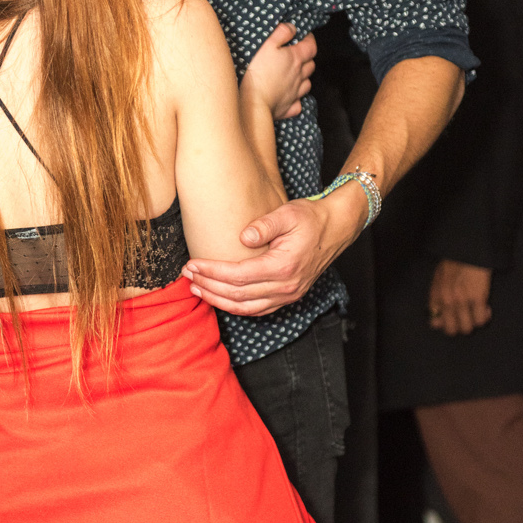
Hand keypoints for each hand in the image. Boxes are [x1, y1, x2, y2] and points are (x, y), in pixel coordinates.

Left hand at [183, 183, 365, 314]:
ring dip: (218, 300)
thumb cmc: (310, 218)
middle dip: (208, 287)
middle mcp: (286, 287)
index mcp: (283, 267)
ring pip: (246, 308)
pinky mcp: (288, 296)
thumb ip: (265, 225)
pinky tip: (219, 297)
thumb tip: (244, 237)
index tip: (192, 264)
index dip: (212, 272)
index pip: (238, 276)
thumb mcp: (288, 213)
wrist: (336, 227)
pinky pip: (257, 310)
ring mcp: (288, 295)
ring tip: (196, 289)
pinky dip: (236, 307)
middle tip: (187, 276)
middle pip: (238, 295)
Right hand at [240, 23, 316, 120]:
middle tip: (298, 54)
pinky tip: (290, 96)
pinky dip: (297, 98)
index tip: (305, 36)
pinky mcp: (290, 107)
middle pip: (311, 65)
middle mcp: (299, 75)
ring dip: (303, 77)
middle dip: (307, 58)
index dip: (310, 39)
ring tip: (295, 74)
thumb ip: (282, 33)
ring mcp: (296, 93)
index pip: (311, 46)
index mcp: (295, 59)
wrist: (254, 102)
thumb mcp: (267, 45)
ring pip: (307, 83)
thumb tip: (293, 28)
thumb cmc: (258, 71)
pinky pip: (298, 102)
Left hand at [428, 260, 491, 335]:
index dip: (444, 323)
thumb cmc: (454, 262)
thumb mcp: (439, 278)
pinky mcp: (477, 297)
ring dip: (473, 323)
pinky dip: (484, 317)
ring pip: (467, 328)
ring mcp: (462, 300)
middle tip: (466, 318)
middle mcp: (446, 300)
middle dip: (459, 327)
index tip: (453, 318)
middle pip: (451, 330)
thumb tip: (436, 321)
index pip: (434, 322)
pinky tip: (486, 308)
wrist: (468, 249)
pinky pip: (480, 320)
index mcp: (436, 295)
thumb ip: (436, 298)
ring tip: (477, 313)